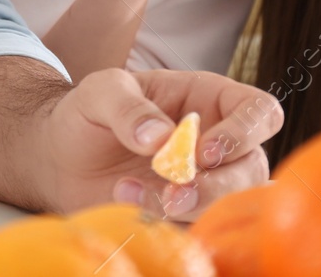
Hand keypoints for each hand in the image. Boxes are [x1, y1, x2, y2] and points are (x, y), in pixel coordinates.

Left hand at [42, 68, 281, 220]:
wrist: (60, 157)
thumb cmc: (88, 113)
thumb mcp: (99, 92)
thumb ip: (127, 106)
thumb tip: (159, 137)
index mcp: (209, 99)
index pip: (260, 111)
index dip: (245, 132)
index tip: (202, 151)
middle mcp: (218, 142)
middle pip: (253, 167)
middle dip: (216, 185)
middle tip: (173, 190)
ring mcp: (206, 182)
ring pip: (231, 205)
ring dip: (191, 209)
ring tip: (133, 195)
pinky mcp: (187, 216)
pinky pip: (200, 229)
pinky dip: (169, 226)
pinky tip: (127, 207)